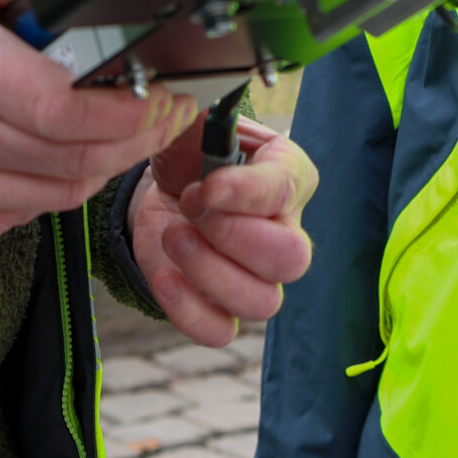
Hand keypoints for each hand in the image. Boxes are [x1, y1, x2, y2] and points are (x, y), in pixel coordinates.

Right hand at [0, 0, 198, 255]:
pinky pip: (19, 217)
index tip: (156, 95)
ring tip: (107, 135)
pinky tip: (40, 159)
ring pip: (57, 194)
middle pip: (78, 157)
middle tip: (156, 115)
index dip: (129, 111)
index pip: (69, 111)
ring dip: (95, 166)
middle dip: (132, 137)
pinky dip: (44, 190)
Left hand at [131, 114, 317, 345]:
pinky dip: (188, 310)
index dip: (244, 193)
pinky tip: (165, 274)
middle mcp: (287, 233)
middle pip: (292, 259)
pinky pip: (221, 332)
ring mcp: (259, 278)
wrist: (168, 182)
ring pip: (263, 303)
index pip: (285, 191)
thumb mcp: (202, 125)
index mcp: (291, 177)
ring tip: (172, 234)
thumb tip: (210, 177)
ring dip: (208, 270)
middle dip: (232, 236)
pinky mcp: (220, 307)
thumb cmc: (195, 149)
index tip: (203, 186)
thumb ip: (210, 133)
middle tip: (190, 207)